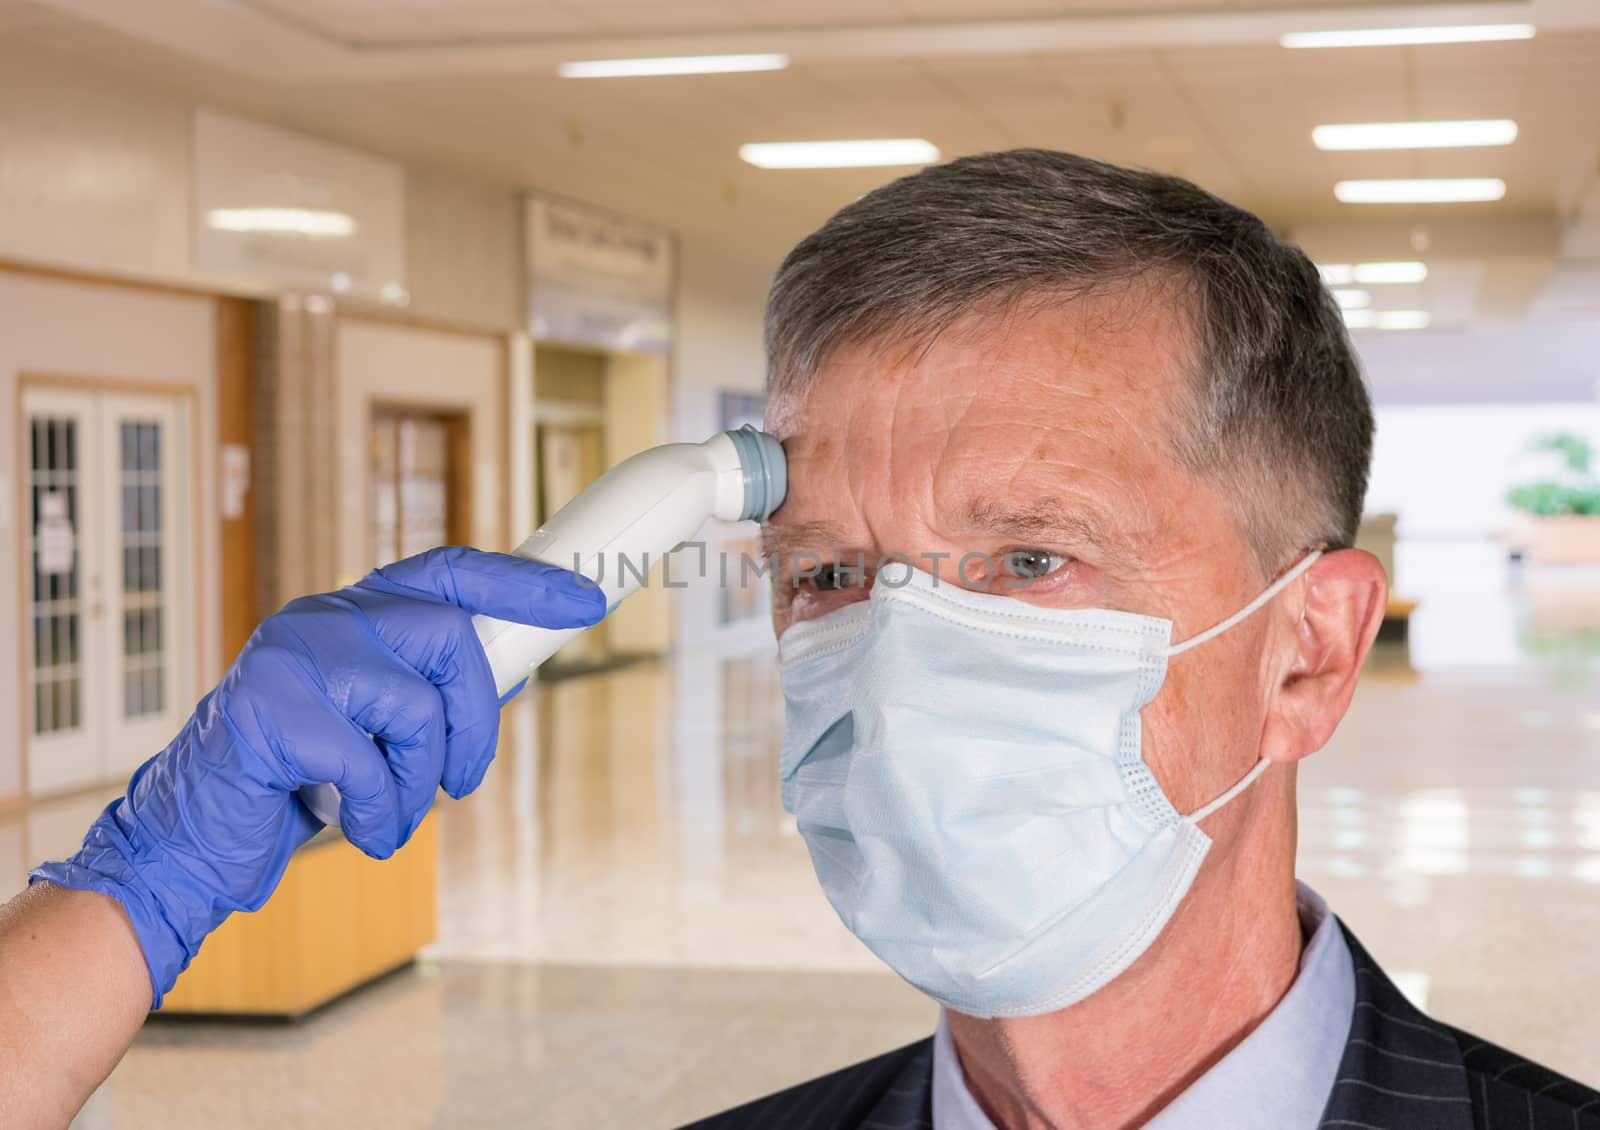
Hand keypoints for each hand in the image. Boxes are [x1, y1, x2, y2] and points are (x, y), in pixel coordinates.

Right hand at [29, 547, 603, 1006]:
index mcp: (352, 614)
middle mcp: (321, 618)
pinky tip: (358, 831)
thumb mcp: (377, 731)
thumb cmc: (296, 783)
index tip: (582, 602)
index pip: (448, 571)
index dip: (520, 583)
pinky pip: (370, 762)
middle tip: (468, 779)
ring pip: (416, 703)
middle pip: (448, 635)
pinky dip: (381, 813)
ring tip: (393, 815)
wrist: (193, 838)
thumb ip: (432, 693)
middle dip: (477, 719)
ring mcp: (290, 655)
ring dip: (422, 780)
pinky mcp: (269, 709)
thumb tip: (515, 667)